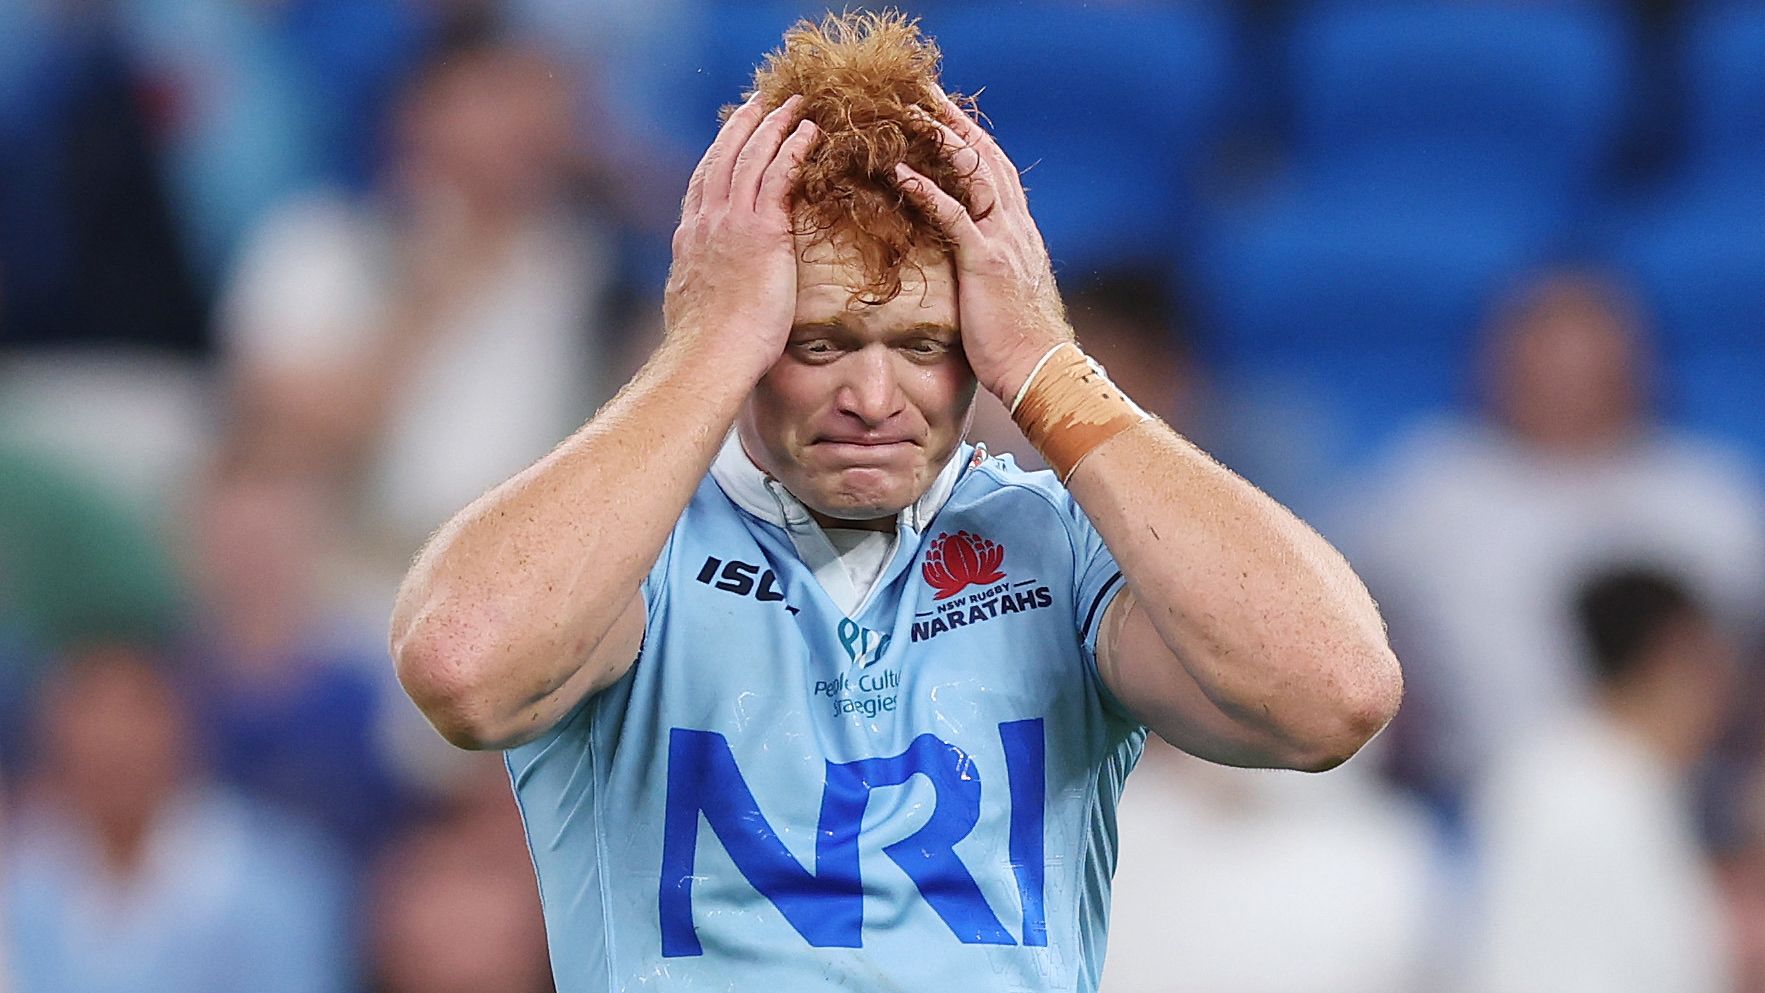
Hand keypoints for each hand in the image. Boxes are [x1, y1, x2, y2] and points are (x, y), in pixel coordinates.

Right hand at [664, 94, 819, 382]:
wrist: (709, 357)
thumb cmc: (707, 350)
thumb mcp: (695, 309)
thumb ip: (702, 290)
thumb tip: (702, 297)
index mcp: (689, 241)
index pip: (702, 184)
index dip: (718, 154)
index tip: (732, 135)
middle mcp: (705, 223)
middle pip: (723, 157)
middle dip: (743, 125)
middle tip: (761, 101)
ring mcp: (731, 223)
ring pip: (751, 157)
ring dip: (772, 125)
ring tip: (792, 104)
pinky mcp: (761, 231)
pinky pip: (778, 175)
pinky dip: (793, 147)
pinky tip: (809, 132)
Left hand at [894, 94, 1072, 402]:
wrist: (1039, 368)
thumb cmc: (1018, 341)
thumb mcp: (1005, 292)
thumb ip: (990, 265)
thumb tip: (970, 261)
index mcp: (1018, 232)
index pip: (996, 171)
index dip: (972, 139)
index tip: (948, 115)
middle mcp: (1014, 226)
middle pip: (985, 157)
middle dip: (956, 122)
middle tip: (924, 91)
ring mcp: (1002, 240)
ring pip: (973, 175)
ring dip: (940, 140)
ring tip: (908, 114)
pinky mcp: (985, 262)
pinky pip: (954, 216)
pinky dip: (927, 191)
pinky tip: (901, 172)